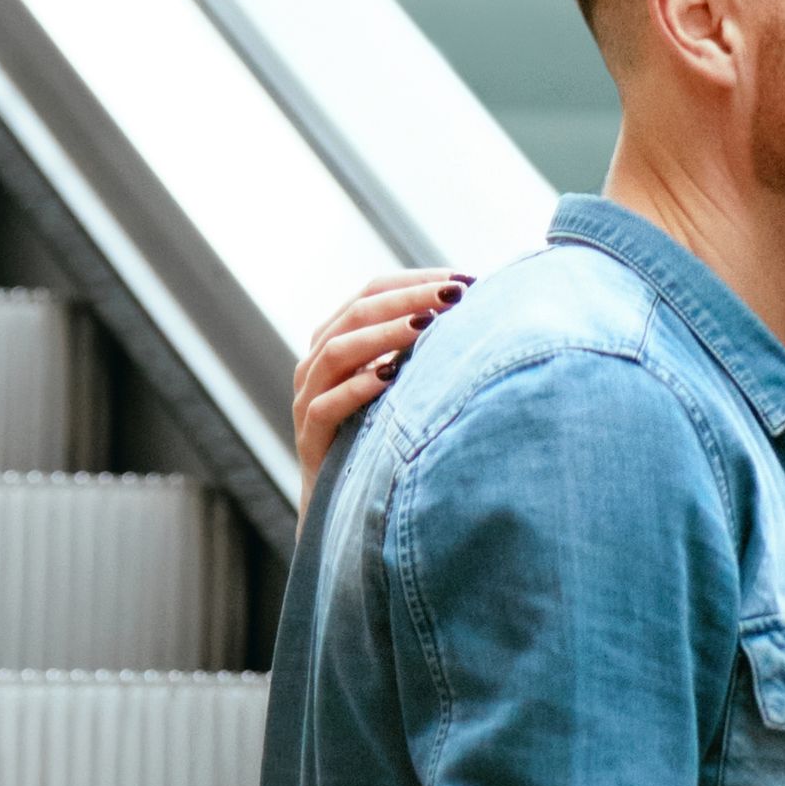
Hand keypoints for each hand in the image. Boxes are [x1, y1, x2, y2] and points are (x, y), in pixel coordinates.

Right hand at [295, 268, 469, 494]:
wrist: (343, 506)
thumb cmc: (381, 438)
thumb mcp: (402, 387)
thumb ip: (420, 350)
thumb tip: (476, 312)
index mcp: (337, 338)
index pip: (372, 291)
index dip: (415, 281)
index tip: (463, 279)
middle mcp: (316, 362)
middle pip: (357, 312)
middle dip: (409, 299)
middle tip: (454, 294)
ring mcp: (308, 398)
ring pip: (338, 352)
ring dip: (385, 335)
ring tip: (427, 325)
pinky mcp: (309, 438)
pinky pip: (327, 406)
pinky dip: (359, 388)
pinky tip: (391, 377)